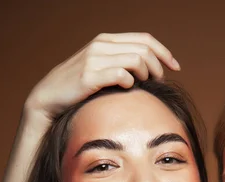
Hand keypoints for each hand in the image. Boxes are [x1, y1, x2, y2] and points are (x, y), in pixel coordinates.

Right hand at [24, 32, 179, 125]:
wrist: (49, 99)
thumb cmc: (78, 89)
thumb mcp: (100, 70)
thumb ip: (120, 65)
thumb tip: (149, 72)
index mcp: (106, 41)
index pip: (145, 40)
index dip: (164, 53)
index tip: (175, 67)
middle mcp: (101, 45)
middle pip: (144, 49)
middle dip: (159, 67)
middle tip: (159, 83)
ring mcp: (94, 59)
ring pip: (136, 60)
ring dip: (147, 75)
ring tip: (145, 87)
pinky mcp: (89, 76)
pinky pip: (121, 74)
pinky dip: (130, 82)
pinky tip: (128, 90)